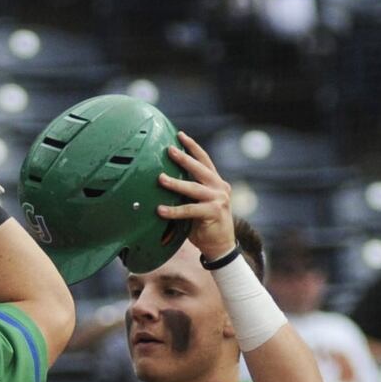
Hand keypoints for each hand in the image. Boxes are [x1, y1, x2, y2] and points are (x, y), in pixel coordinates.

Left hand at [157, 131, 234, 262]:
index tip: (180, 135)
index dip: (193, 147)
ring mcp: (219, 199)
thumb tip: (162, 182)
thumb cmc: (204, 224)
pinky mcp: (214, 212)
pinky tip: (160, 210)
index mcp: (216, 182)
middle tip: (169, 149)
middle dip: (184, 158)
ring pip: (194, 188)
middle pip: (200, 169)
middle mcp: (219, 187)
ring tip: (160, 179)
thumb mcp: (196, 204)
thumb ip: (187, 194)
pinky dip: (174, 210)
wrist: (220, 246)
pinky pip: (190, 210)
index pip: (204, 160)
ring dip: (176, 183)